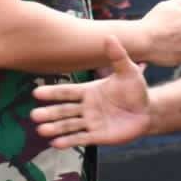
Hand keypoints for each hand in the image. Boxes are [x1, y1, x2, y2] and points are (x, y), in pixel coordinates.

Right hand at [32, 37, 150, 147]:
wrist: (147, 111)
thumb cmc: (135, 89)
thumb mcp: (127, 71)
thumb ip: (117, 56)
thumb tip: (109, 36)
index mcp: (88, 91)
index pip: (67, 92)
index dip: (52, 93)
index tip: (36, 93)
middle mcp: (85, 107)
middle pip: (64, 110)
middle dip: (49, 113)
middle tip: (34, 115)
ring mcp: (91, 122)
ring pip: (69, 125)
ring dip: (55, 128)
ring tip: (42, 130)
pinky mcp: (98, 136)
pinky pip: (82, 138)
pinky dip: (69, 141)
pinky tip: (56, 143)